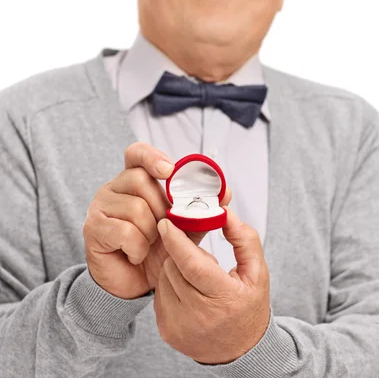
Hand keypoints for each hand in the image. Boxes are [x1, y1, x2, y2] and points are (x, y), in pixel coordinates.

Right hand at [83, 142, 230, 299]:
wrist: (134, 284)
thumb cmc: (156, 250)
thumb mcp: (182, 228)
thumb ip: (199, 209)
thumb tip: (226, 192)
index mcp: (133, 180)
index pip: (137, 153)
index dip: (152, 157)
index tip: (169, 170)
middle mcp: (113, 188)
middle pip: (141, 180)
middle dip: (161, 207)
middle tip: (163, 228)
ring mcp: (100, 206)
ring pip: (136, 208)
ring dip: (151, 233)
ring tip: (148, 245)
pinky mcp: (93, 228)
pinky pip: (125, 231)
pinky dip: (138, 248)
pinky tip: (136, 254)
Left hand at [154, 207, 270, 363]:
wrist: (241, 351)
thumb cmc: (248, 307)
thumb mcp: (257, 271)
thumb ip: (244, 238)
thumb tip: (224, 212)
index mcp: (225, 299)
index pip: (192, 265)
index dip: (177, 240)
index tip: (167, 221)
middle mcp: (199, 316)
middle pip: (174, 267)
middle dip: (181, 252)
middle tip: (198, 254)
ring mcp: (180, 326)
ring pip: (164, 277)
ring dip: (175, 267)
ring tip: (197, 276)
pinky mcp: (167, 330)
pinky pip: (159, 293)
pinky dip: (170, 284)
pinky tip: (188, 289)